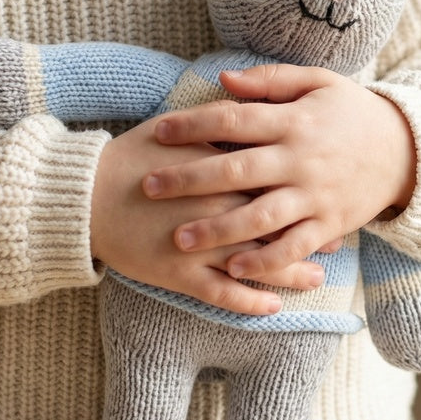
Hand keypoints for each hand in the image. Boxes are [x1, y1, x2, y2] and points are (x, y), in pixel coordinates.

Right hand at [90, 118, 326, 315]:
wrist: (82, 195)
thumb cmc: (132, 157)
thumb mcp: (178, 129)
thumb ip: (219, 123)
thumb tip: (253, 112)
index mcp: (220, 171)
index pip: (274, 181)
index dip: (304, 191)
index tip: (331, 197)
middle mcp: (217, 209)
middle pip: (274, 224)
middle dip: (308, 234)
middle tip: (337, 242)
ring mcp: (199, 245)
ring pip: (255, 263)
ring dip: (289, 273)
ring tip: (316, 278)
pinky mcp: (178, 274)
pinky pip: (221, 293)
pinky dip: (248, 302)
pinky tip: (272, 307)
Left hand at [144, 64, 416, 280]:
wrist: (408, 150)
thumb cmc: (354, 113)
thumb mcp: (319, 83)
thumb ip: (271, 80)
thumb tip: (223, 80)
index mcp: (294, 121)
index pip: (234, 118)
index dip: (193, 124)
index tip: (157, 132)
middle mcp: (301, 159)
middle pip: (237, 169)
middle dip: (189, 179)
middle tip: (148, 187)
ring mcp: (316, 195)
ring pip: (261, 216)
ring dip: (219, 229)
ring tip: (180, 239)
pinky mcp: (329, 224)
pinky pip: (294, 247)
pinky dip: (265, 261)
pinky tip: (233, 269)